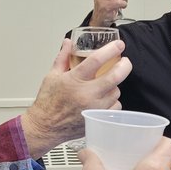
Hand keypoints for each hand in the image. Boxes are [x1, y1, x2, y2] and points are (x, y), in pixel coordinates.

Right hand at [20, 39, 130, 158]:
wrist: (45, 127)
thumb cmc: (47, 102)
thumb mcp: (52, 76)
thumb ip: (63, 57)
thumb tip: (68, 42)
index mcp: (74, 80)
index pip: (97, 60)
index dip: (111, 50)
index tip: (119, 45)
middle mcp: (86, 94)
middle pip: (115, 76)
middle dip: (124, 66)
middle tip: (124, 61)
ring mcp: (94, 107)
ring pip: (116, 92)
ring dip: (115, 85)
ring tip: (107, 84)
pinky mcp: (97, 119)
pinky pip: (115, 107)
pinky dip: (113, 101)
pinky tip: (105, 99)